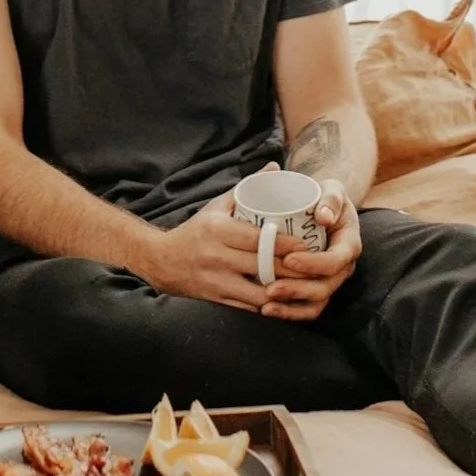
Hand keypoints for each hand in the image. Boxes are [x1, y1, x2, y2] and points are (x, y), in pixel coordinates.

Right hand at [140, 167, 304, 311]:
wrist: (160, 260)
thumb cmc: (195, 230)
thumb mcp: (217, 206)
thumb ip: (248, 188)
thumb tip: (275, 168)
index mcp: (218, 230)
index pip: (259, 239)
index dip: (286, 245)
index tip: (307, 244)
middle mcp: (217, 255)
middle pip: (264, 266)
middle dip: (294, 270)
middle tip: (315, 268)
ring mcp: (216, 280)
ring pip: (260, 292)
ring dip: (284, 291)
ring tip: (304, 288)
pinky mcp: (217, 298)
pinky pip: (249, 306)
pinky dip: (269, 305)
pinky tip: (284, 302)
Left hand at [260, 179, 360, 320]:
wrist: (320, 205)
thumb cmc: (324, 195)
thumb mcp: (333, 189)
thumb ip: (332, 198)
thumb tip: (324, 216)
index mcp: (348, 244)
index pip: (336, 261)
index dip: (314, 264)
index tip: (288, 259)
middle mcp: (341, 266)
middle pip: (325, 287)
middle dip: (298, 289)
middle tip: (270, 287)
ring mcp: (329, 279)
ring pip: (315, 302)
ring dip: (291, 306)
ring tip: (266, 305)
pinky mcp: (314, 286)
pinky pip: (306, 307)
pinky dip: (289, 312)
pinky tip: (267, 311)